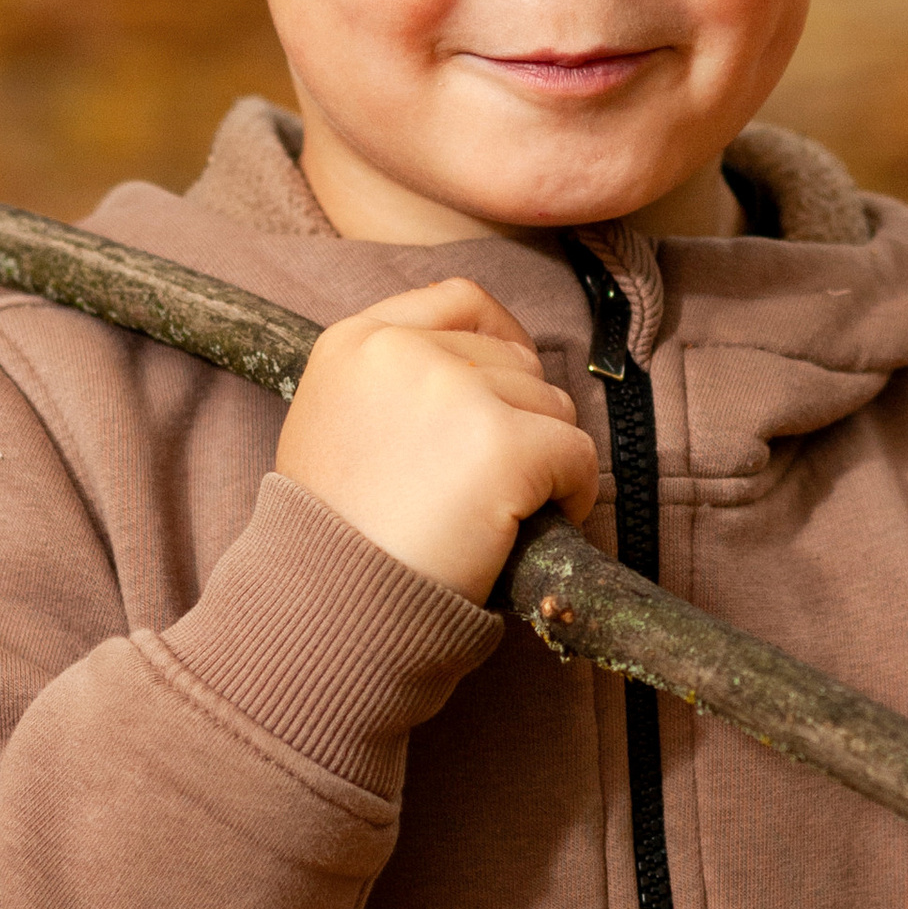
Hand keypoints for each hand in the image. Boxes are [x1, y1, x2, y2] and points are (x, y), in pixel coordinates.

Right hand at [276, 281, 600, 602]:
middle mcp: (404, 352)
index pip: (460, 300)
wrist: (329, 608)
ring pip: (553, 406)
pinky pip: (578, 456)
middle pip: (516, 362)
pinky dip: (572, 494)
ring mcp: (457, 393)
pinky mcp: (504, 445)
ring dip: (544, 459)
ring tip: (497, 511)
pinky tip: (532, 528)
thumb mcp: (329, 428)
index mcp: (356, 342)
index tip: (511, 388)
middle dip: (520, 419)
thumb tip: (475, 363)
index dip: (502, 339)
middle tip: (488, 482)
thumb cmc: (332, 537)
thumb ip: (383, 383)